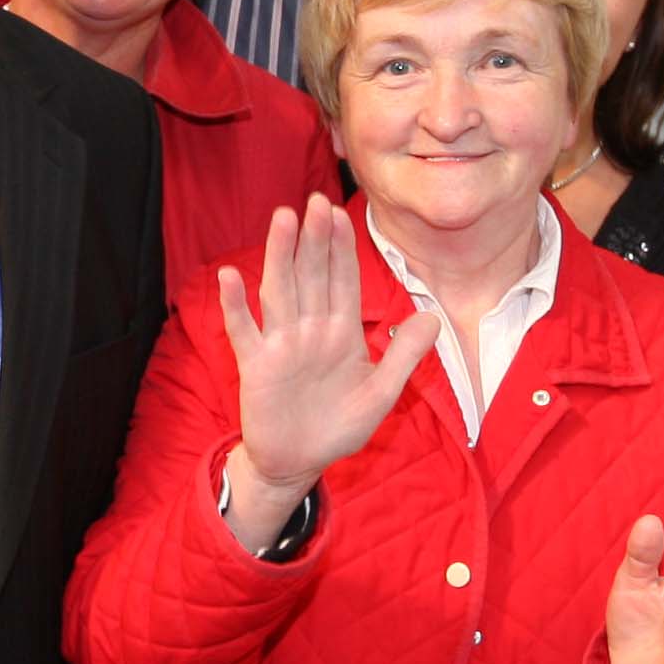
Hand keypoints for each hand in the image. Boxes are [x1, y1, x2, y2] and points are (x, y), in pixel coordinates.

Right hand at [215, 194, 436, 551]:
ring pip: (281, 291)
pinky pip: (244, 330)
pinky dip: (236, 305)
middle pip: (312, 275)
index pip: (343, 279)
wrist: (298, 462)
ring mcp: (281, 344)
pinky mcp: (256, 365)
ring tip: (282, 219)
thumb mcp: (382, 393)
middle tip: (314, 200)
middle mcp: (310, 330)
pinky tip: (231, 277)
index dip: (341, 247)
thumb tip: (433, 317)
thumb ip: (404, 356)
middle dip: (314, 239)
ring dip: (280, 256)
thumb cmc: (338, 427)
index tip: (339, 211)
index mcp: (341, 332)